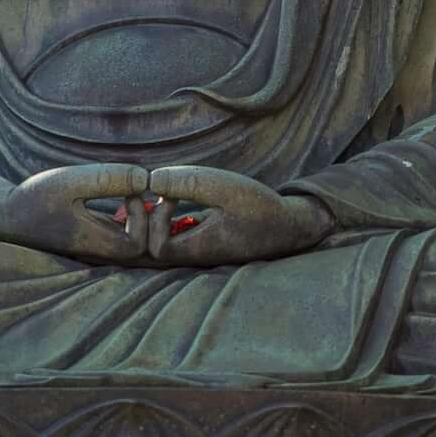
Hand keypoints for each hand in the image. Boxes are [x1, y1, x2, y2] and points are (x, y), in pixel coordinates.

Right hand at [1, 163, 156, 263]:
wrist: (9, 216)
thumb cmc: (35, 198)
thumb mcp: (69, 181)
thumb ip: (108, 178)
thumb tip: (147, 178)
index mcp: (93, 243)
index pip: (138, 245)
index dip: (142, 217)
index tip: (129, 189)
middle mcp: (100, 253)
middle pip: (145, 252)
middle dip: (152, 221)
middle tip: (146, 190)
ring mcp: (99, 251)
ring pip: (138, 247)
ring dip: (145, 220)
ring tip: (138, 191)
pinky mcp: (97, 243)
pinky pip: (127, 240)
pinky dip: (135, 220)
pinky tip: (129, 195)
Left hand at [136, 165, 329, 266]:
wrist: (288, 226)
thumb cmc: (260, 206)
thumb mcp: (225, 187)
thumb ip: (188, 183)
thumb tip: (150, 179)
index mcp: (200, 248)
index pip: (156, 247)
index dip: (155, 220)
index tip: (171, 196)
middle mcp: (195, 256)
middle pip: (152, 251)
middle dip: (147, 222)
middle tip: (160, 195)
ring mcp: (198, 253)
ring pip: (161, 245)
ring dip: (156, 220)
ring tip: (167, 195)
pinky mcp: (202, 245)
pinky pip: (173, 239)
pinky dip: (167, 221)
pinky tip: (175, 198)